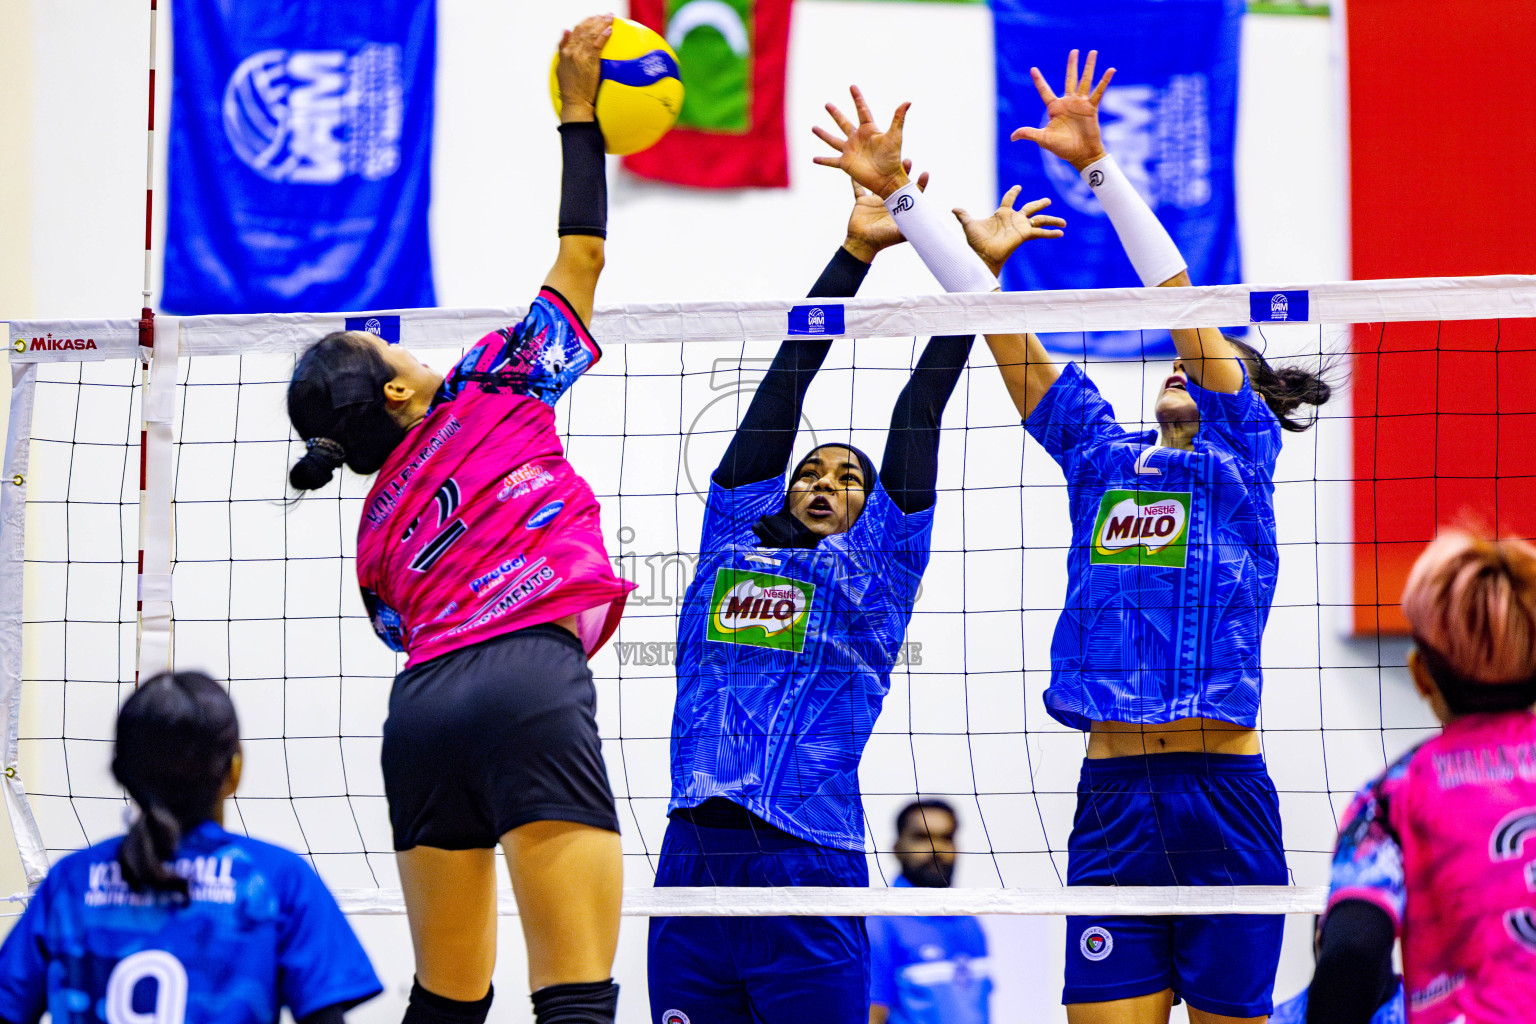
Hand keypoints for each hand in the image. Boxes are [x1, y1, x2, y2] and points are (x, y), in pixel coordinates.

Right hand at [556, 14, 613, 121]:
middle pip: (584, 29)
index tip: (592, 18)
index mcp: (565, 51)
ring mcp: (581, 55)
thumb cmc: (570, 88)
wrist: (575, 101)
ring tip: (610, 17)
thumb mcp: (561, 66)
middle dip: (595, 19)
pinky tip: (610, 29)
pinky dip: (604, 35)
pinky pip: (598, 44)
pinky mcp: (590, 61)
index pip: (575, 31)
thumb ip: (562, 47)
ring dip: (601, 23)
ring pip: (591, 34)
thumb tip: (566, 30)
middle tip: (604, 15)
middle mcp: (572, 51)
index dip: (584, 22)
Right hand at [812, 85, 910, 198]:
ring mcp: (850, 151)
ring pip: (833, 140)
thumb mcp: (895, 136)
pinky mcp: (845, 164)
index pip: (862, 110)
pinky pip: (831, 161)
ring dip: (823, 134)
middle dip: (835, 114)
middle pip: (844, 123)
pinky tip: (814, 159)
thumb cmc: (892, 158)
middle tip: (827, 104)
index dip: (857, 98)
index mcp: (868, 130)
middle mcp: (857, 139)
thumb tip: (908, 101)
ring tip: (813, 128)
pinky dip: (823, 161)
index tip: (852, 87)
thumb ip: (899, 118)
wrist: (887, 179)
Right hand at [843, 160, 929, 262]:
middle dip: (904, 170)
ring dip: (883, 170)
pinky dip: (855, 179)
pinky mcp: (862, 201)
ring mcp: (875, 200)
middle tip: (908, 160)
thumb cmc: (882, 240)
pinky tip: (855, 167)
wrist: (863, 244)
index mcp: (900, 208)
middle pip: (898, 182)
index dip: (920, 183)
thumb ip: (911, 229)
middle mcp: (889, 201)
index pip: (913, 193)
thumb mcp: (899, 234)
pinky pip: (858, 188)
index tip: (925, 173)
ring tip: (888, 158)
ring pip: (879, 181)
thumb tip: (928, 228)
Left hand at [952, 186, 1065, 276]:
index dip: (1013, 192)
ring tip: (1064, 222)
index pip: (1009, 199)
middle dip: (1039, 204)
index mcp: (1002, 214)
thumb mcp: (970, 224)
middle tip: (1048, 201)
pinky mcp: (1024, 235)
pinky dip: (1051, 233)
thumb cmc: (976, 242)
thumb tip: (954, 208)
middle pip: (1030, 207)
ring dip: (1051, 220)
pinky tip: (1061, 233)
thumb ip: (964, 215)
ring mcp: (1021, 227)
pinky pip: (1040, 232)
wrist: (983, 254)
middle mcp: (1014, 219)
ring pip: (1040, 220)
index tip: (1018, 187)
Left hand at [1009, 49, 1113, 171]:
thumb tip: (1012, 137)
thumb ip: (1029, 133)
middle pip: (1070, 79)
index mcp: (1054, 108)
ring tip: (1093, 52)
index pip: (1044, 91)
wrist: (1081, 155)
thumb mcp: (1043, 139)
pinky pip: (1099, 92)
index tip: (1033, 69)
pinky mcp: (1092, 108)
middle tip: (1074, 51)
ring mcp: (1081, 104)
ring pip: (1085, 81)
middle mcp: (1068, 103)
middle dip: (1072, 65)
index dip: (1039, 81)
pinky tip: (1111, 69)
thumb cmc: (1062, 148)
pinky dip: (1105, 81)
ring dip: (1089, 67)